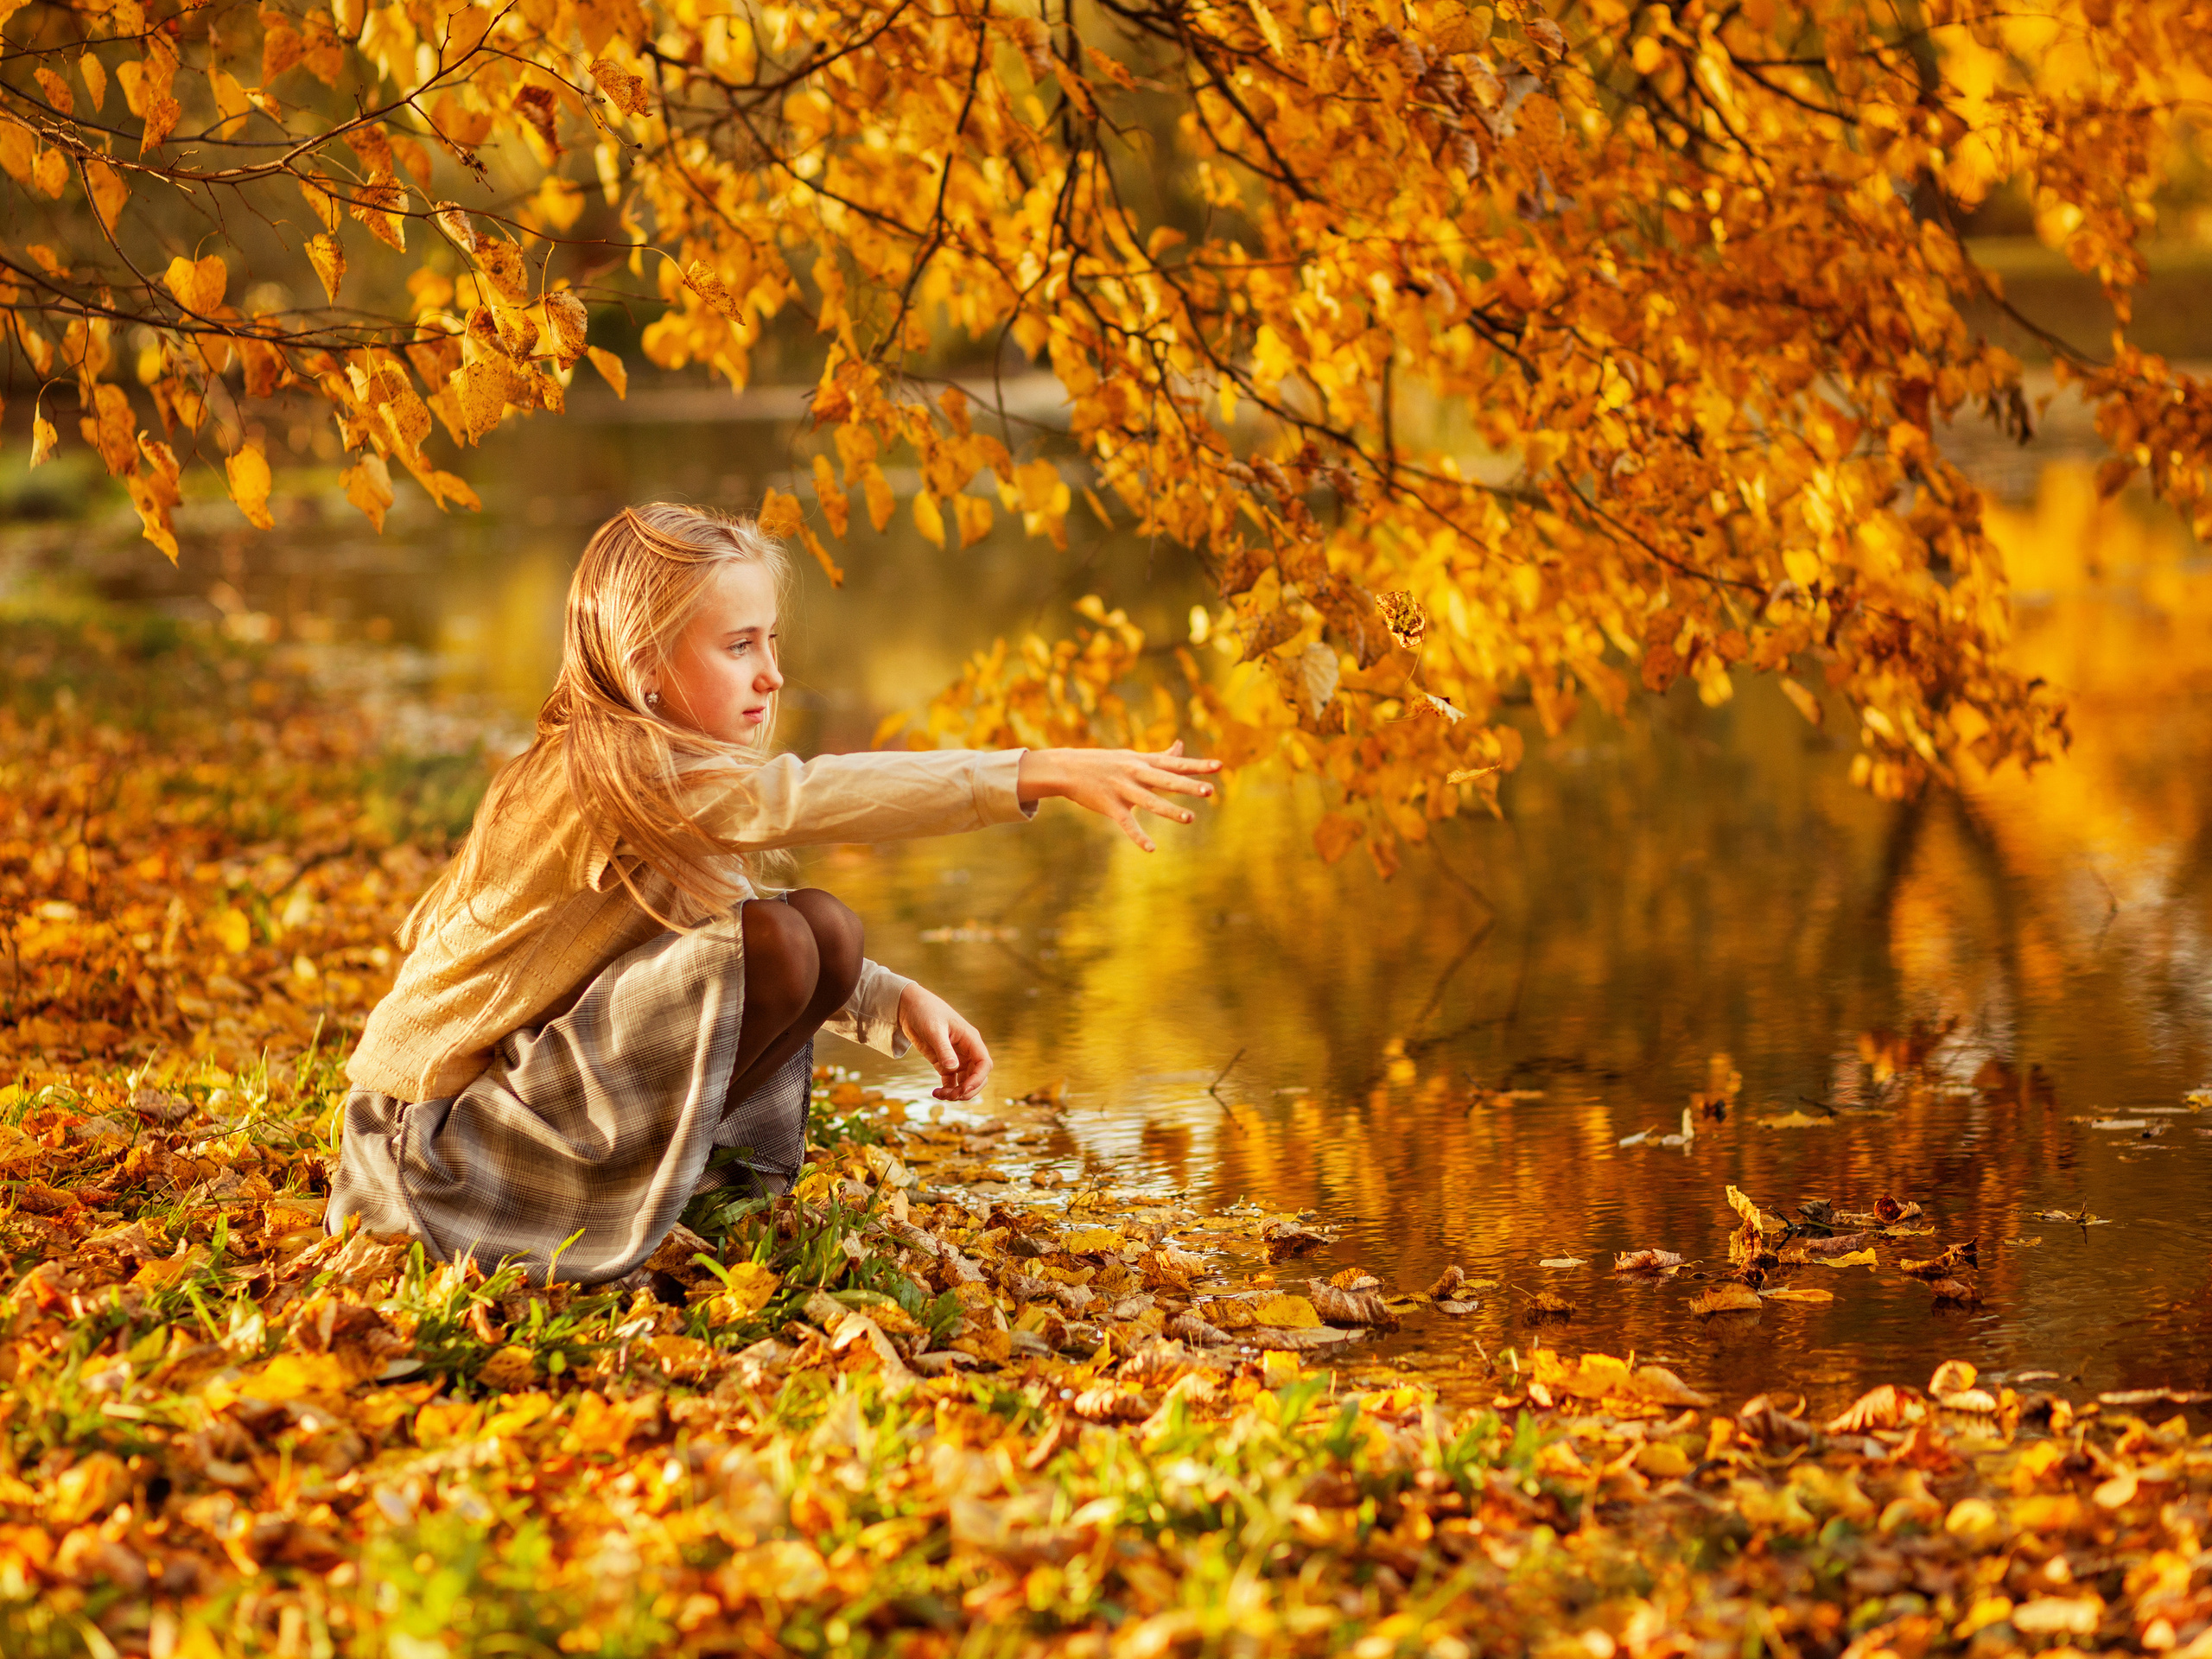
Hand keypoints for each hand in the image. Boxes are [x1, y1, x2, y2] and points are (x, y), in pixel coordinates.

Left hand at [897, 982, 992, 1100]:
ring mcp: (956, 1058)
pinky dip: (946, 1090)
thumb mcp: (934, 1030)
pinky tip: (935, 1092)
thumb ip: (944, 1049)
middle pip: (978, 1076)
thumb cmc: (925, 1012)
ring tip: (940, 1094)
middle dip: (968, 1089)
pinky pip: (951, 1081)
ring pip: (965, 1081)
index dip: (978, 1079)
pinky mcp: (944, 1062)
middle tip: (951, 1096)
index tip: (964, 1089)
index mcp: (970, 1039)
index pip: (984, 1063)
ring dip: (957, 1092)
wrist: (910, 1007)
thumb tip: (953, 1068)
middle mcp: (967, 1050)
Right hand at [1016, 740, 1222, 851]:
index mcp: (1143, 761)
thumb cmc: (1104, 762)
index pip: (1175, 763)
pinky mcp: (1109, 806)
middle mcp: (1135, 773)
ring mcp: (1122, 789)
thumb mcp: (1133, 756)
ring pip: (1150, 801)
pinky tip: (1151, 849)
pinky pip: (1127, 823)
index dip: (1197, 765)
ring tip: (1190, 819)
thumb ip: (1160, 756)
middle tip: (1209, 791)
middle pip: (1166, 780)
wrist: (1067, 768)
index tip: (1220, 766)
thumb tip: (1181, 745)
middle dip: (1188, 786)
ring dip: (1170, 811)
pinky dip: (1138, 837)